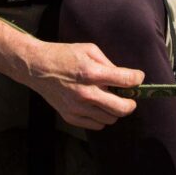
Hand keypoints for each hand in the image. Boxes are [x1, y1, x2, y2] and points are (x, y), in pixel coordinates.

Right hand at [24, 41, 144, 130]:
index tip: (138, 78)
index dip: (137, 79)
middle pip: (122, 108)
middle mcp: (86, 93)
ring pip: (111, 118)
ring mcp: (77, 108)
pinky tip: (97, 105)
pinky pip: (97, 125)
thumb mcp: (89, 49)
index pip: (126, 80)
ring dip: (115, 110)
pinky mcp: (70, 117)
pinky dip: (102, 117)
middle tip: (130, 97)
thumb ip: (109, 64)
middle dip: (131, 103)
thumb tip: (125, 77)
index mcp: (92, 73)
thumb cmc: (64, 55)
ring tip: (110, 99)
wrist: (37, 68)